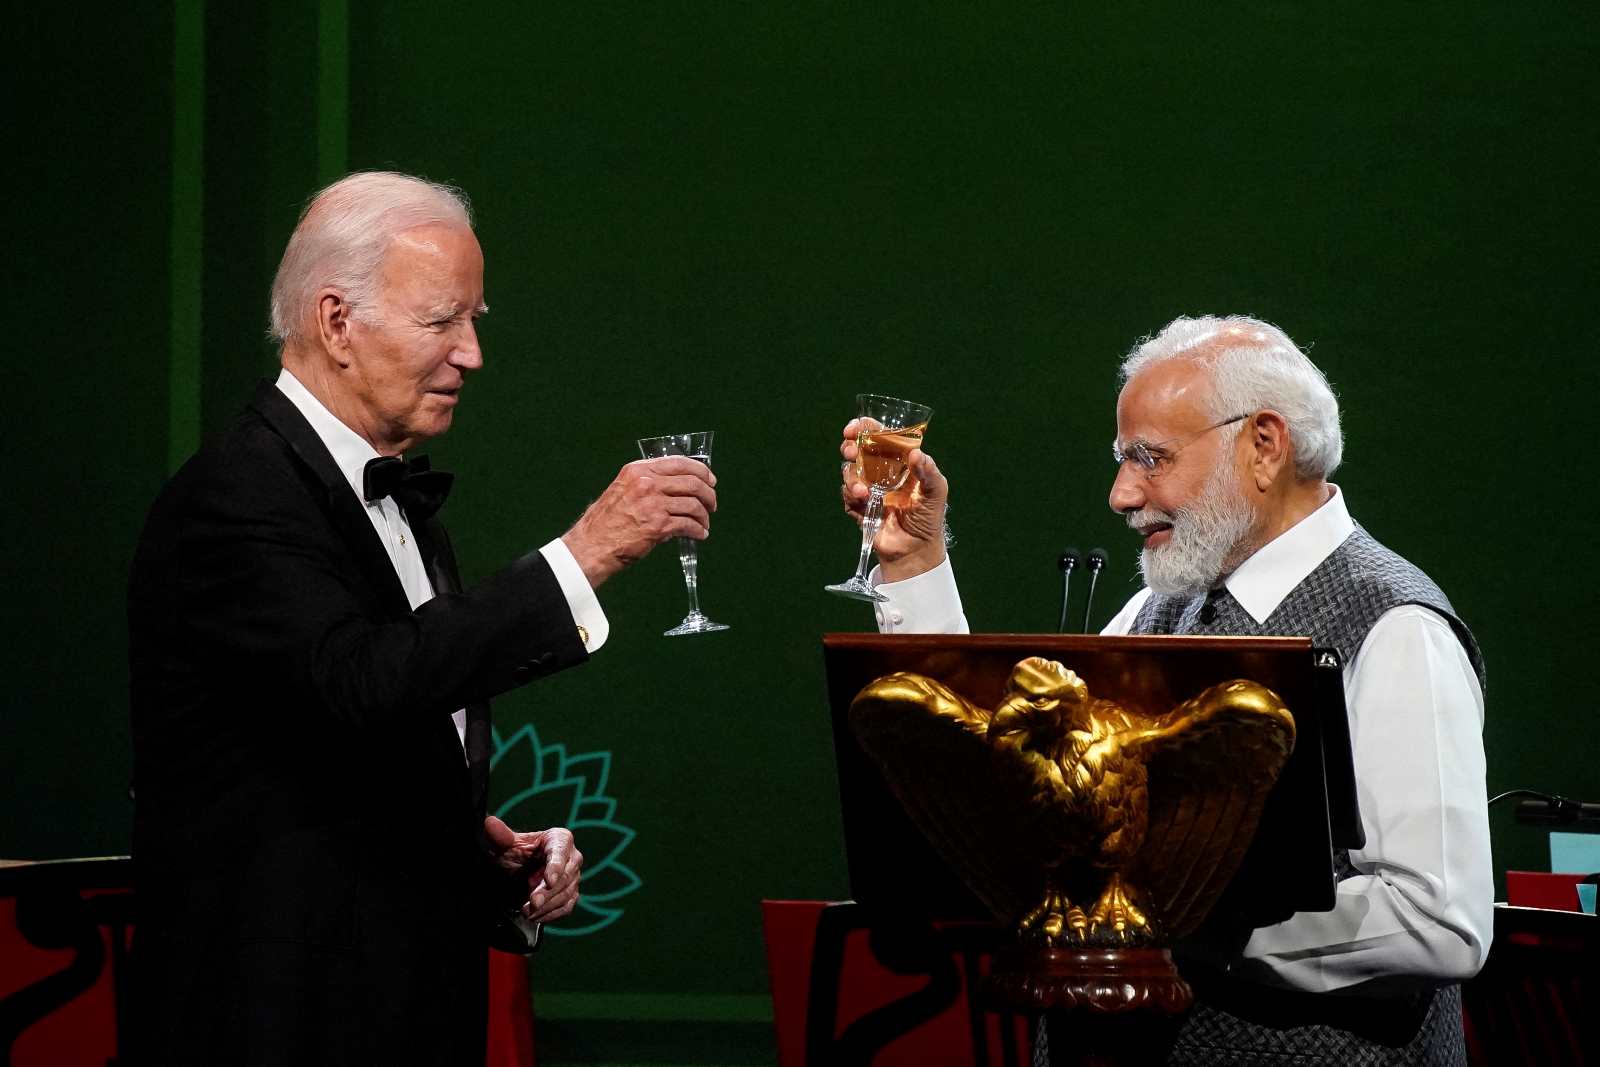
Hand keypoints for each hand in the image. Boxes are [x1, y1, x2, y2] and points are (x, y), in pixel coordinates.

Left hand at [484, 816, 583, 922]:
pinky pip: (566, 907)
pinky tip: (536, 917)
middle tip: (532, 903)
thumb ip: (500, 835)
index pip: (560, 853)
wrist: (518, 871)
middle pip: (565, 876)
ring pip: (567, 893)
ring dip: (547, 905)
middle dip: (548, 892)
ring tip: (527, 912)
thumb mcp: (505, 845)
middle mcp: (572, 857)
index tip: (548, 880)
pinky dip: (551, 914)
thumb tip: (490, 822)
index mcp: (560, 839)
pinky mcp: (571, 894)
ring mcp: (573, 877)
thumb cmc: (514, 853)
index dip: (555, 867)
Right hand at [561, 456, 717, 587]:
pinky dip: (698, 531)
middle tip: (712, 504)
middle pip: (692, 482)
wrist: (591, 545)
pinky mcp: (657, 525)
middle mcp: (646, 483)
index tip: (710, 480)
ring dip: (704, 515)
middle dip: (708, 494)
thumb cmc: (606, 521)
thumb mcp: (623, 489)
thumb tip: (678, 487)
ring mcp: (653, 503)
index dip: (701, 471)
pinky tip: (700, 535)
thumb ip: (648, 483)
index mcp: (638, 470)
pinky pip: (688, 525)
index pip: (679, 463)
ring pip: (693, 504)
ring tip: (704, 523)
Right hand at [839, 418, 948, 581]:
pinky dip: (851, 494)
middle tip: (851, 451)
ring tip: (863, 491)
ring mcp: (868, 489)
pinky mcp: (859, 507)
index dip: (865, 428)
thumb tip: (915, 453)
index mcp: (898, 461)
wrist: (916, 550)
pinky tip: (862, 500)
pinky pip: (847, 495)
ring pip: (849, 471)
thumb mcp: (936, 492)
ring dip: (851, 477)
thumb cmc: (929, 517)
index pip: (879, 437)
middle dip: (850, 447)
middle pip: (858, 450)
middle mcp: (880, 471)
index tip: (856, 427)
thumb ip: (929, 472)